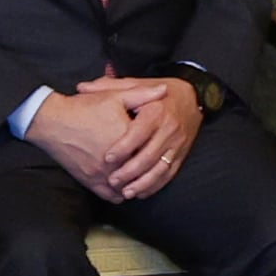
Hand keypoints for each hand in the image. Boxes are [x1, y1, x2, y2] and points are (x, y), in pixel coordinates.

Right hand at [23, 87, 151, 203]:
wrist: (51, 122)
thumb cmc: (83, 108)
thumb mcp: (114, 96)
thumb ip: (142, 95)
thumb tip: (164, 90)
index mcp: (126, 138)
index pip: (152, 147)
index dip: (159, 144)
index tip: (162, 141)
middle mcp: (116, 161)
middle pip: (143, 170)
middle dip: (151, 166)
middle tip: (157, 161)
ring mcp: (103, 174)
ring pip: (131, 187)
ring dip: (138, 183)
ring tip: (143, 174)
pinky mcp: (91, 182)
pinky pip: (113, 196)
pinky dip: (122, 193)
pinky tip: (126, 185)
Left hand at [76, 74, 201, 202]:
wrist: (193, 98)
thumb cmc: (160, 92)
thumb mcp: (137, 84)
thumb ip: (109, 86)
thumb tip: (81, 87)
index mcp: (156, 110)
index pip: (139, 132)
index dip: (124, 147)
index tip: (107, 158)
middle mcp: (169, 128)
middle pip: (149, 155)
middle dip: (130, 171)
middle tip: (112, 181)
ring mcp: (177, 143)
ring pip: (161, 168)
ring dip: (143, 182)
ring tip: (126, 192)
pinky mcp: (182, 154)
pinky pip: (169, 173)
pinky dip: (155, 185)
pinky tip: (141, 192)